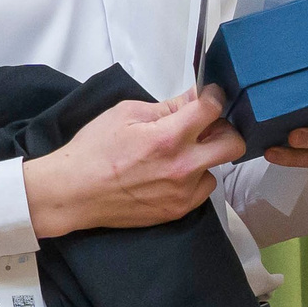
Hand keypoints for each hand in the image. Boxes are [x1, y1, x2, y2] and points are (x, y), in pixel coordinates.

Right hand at [23, 88, 244, 237]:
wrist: (73, 192)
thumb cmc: (94, 149)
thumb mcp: (126, 114)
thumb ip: (167, 107)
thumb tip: (195, 98)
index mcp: (169, 137)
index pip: (213, 109)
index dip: (215, 96)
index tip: (210, 96)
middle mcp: (183, 167)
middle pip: (234, 144)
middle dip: (224, 129)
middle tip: (206, 126)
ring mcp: (183, 192)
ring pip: (216, 168)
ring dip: (204, 157)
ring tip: (177, 154)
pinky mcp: (177, 210)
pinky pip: (202, 190)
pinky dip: (193, 179)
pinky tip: (170, 174)